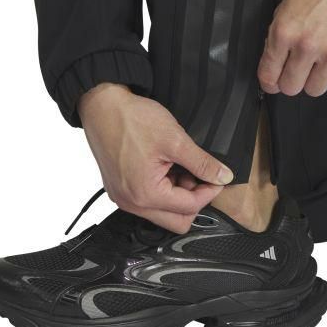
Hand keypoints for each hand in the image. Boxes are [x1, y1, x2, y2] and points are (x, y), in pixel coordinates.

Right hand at [78, 83, 233, 232]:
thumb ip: (202, 162)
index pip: (189, 207)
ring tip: (180, 166)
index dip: (209, 191)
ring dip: (178, 194)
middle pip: (176, 220)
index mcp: (145, 194)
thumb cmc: (131, 120)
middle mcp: (131, 203)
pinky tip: (166, 166)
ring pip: (163, 212)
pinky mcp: (120, 189)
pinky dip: (163, 189)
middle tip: (199, 175)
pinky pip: (148, 202)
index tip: (217, 177)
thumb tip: (223, 176)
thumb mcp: (175, 140)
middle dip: (193, 199)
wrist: (103, 106)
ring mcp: (123, 197)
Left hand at [258, 0, 326, 96]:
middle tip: (300, 69)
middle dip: (293, 80)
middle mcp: (307, 47)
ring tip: (322, 60)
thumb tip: (274, 64)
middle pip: (291, 88)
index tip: (274, 82)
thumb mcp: (287, 6)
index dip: (270, 81)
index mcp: (284, 32)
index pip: (269, 75)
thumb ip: (278, 36)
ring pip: (315, 90)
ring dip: (316, 78)